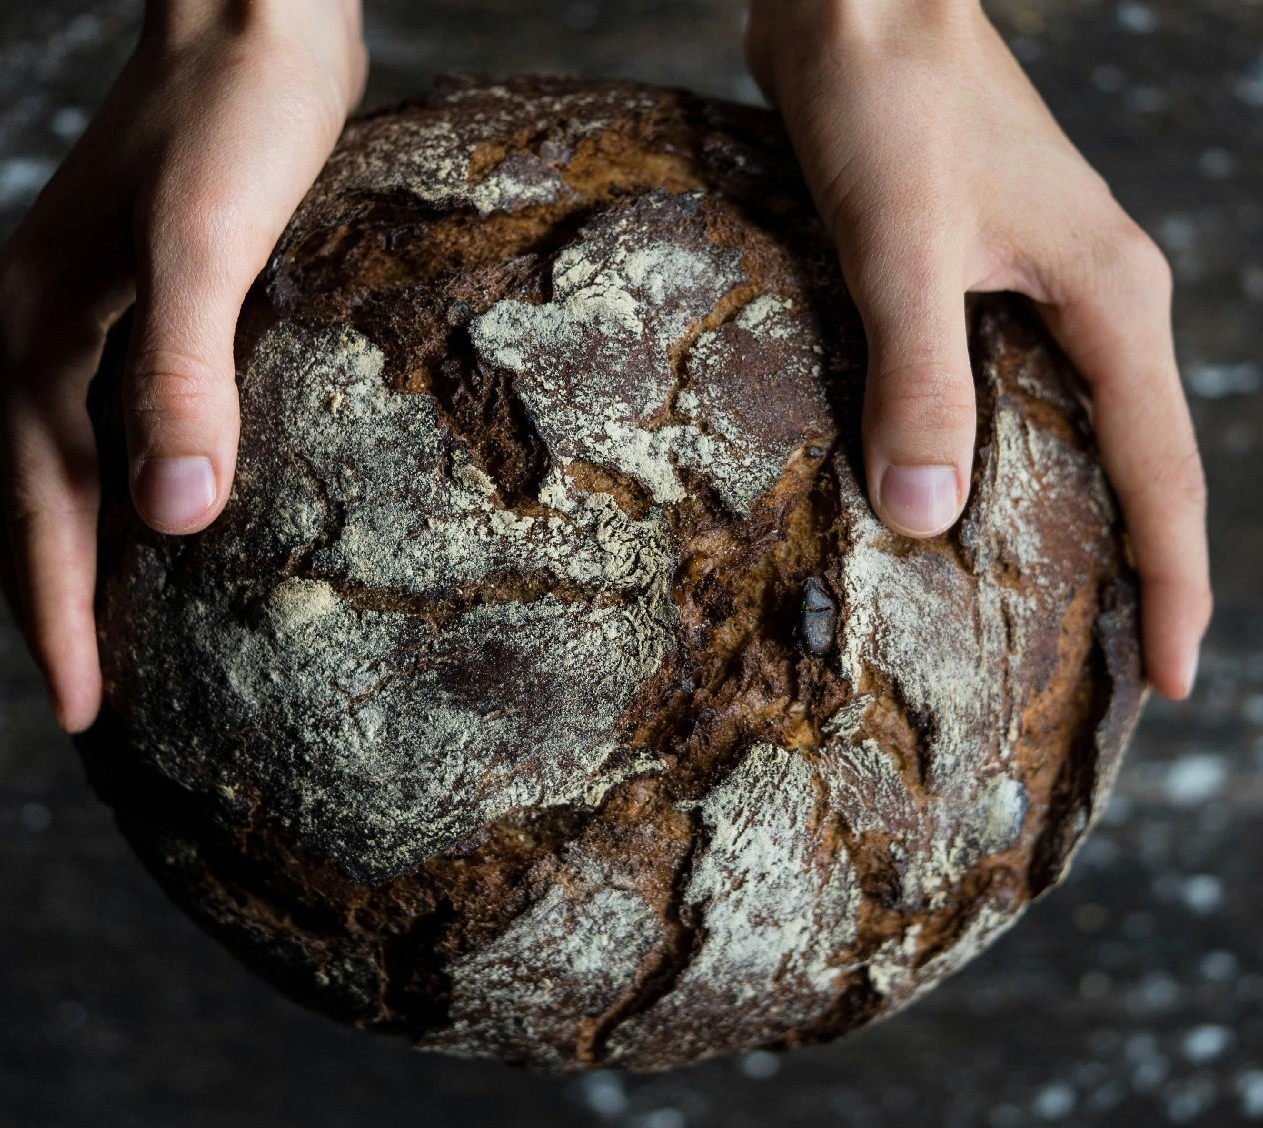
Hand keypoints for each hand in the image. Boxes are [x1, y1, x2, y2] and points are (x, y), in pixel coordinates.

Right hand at [0, 0, 366, 732]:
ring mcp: (74, 311)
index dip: (61, 616)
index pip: (38, 508)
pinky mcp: (127, 295)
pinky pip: (94, 418)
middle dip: (50, 603)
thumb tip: (172, 516)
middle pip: (21, 498)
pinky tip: (151, 512)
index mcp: (40, 333)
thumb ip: (180, 375)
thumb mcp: (210, 246)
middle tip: (87, 701)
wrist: (253, 19)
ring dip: (66, 552)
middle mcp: (34, 328)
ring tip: (101, 631)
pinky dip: (107, 486)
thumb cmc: (238, 118)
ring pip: (50, 463)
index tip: (87, 712)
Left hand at [746, 0, 1209, 699]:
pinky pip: (1010, 391)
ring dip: (1071, 517)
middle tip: (1114, 671)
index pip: (1163, 474)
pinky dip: (1000, 456)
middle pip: (1137, 463)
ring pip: (1074, 430)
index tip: (1173, 682)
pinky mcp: (979, 275)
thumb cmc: (891, 100)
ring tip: (1048, 609)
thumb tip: (927, 516)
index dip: (1174, 586)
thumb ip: (917, 375)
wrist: (857, 3)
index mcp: (1108, 300)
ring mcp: (1038, 286)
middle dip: (1137, 569)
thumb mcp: (901, 246)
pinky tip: (961, 496)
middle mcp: (1091, 300)